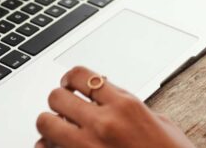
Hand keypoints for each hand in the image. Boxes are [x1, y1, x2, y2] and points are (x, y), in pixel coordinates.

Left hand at [36, 66, 191, 147]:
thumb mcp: (160, 124)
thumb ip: (131, 109)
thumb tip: (112, 101)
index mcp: (126, 106)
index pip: (82, 75)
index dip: (71, 77)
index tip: (70, 83)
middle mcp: (104, 124)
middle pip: (57, 96)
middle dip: (59, 101)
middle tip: (64, 108)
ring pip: (45, 122)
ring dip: (50, 124)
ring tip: (58, 130)